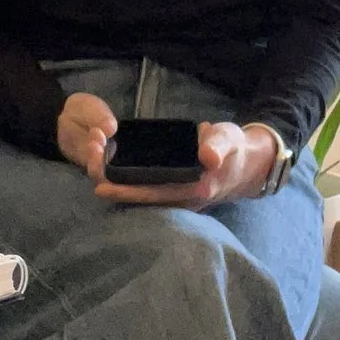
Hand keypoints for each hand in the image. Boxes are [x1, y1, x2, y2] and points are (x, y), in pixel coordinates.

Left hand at [55, 93, 278, 208]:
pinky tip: (116, 178)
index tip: (100, 187)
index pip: (153, 193)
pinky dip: (132, 186)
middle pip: (144, 199)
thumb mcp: (229, 140)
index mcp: (194, 189)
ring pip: (145, 198)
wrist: (249, 164)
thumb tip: (207, 156)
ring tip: (97, 176)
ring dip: (122, 189)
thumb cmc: (236, 148)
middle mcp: (184, 200)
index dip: (127, 191)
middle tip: (90, 177)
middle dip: (117, 190)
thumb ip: (218, 146)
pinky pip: (151, 192)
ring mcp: (180, 198)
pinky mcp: (178, 192)